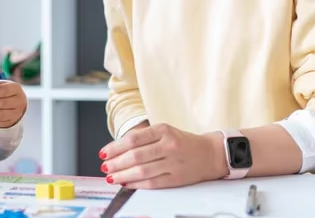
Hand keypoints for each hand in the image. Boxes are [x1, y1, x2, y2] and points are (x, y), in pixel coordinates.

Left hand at [100, 123, 225, 188]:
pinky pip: (152, 182)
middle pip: (135, 156)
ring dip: (122, 175)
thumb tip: (117, 149)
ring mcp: (173, 163)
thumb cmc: (182, 142)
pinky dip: (136, 184)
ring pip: (142, 171)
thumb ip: (143, 138)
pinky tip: (126, 183)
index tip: (103, 153)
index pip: (133, 139)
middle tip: (104, 167)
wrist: (210, 153)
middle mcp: (168, 146)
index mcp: (163, 130)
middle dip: (116, 163)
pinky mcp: (176, 178)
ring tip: (111, 177)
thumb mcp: (164, 131)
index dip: (115, 147)